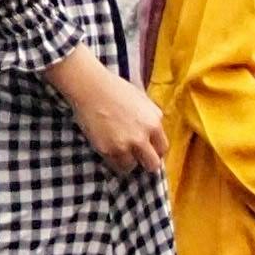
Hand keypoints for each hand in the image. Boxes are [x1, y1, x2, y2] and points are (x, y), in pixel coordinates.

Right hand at [51, 51, 167, 172]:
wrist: (91, 88)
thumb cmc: (115, 89)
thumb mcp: (143, 101)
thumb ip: (151, 119)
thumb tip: (153, 136)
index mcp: (154, 123)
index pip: (163, 149)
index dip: (155, 151)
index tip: (149, 150)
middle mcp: (142, 137)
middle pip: (152, 164)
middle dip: (146, 162)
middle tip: (137, 156)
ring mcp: (124, 145)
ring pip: (132, 167)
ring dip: (127, 161)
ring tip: (119, 149)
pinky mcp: (107, 150)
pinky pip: (114, 164)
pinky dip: (113, 160)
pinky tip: (109, 148)